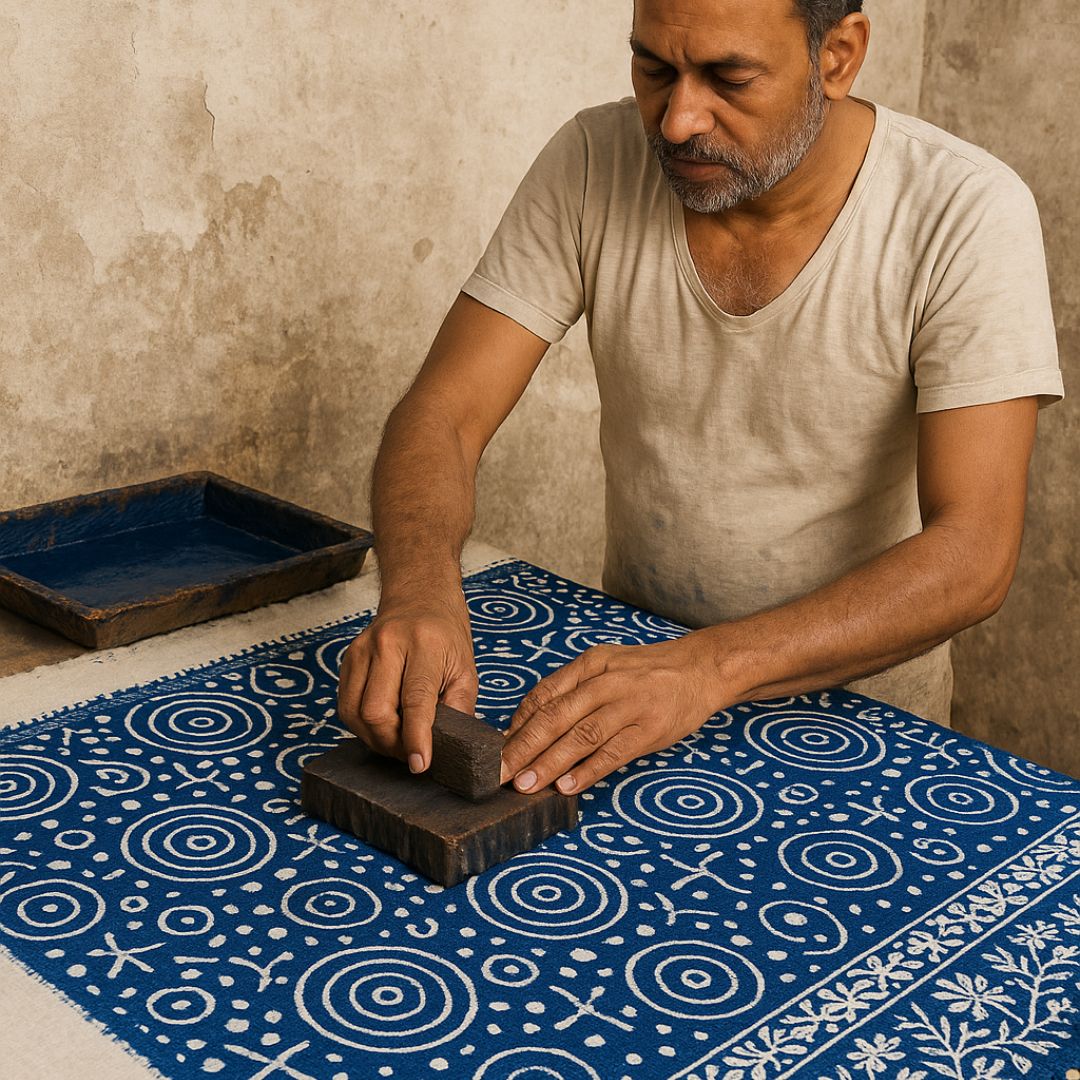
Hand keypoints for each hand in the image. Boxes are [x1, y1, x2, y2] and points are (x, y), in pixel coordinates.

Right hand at [336, 586, 476, 773]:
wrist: (420, 597)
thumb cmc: (446, 636)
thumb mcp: (466, 670)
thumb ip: (458, 709)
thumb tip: (447, 749)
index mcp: (424, 644)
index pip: (415, 699)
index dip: (416, 737)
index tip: (419, 764)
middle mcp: (388, 644)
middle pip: (376, 711)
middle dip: (392, 743)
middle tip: (410, 752)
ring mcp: (362, 649)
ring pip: (354, 712)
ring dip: (374, 738)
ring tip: (396, 739)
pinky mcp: (347, 658)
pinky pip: (345, 704)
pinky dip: (362, 724)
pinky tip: (382, 724)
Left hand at [499, 632, 727, 795]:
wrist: (701, 668)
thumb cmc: (647, 673)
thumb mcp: (607, 667)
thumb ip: (573, 691)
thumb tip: (529, 726)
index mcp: (590, 664)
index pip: (544, 695)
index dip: (517, 724)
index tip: (496, 750)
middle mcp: (606, 682)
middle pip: (556, 717)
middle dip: (523, 748)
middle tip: (499, 774)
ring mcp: (629, 705)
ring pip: (581, 737)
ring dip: (549, 764)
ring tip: (525, 786)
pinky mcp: (650, 729)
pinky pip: (613, 753)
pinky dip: (588, 771)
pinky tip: (568, 787)